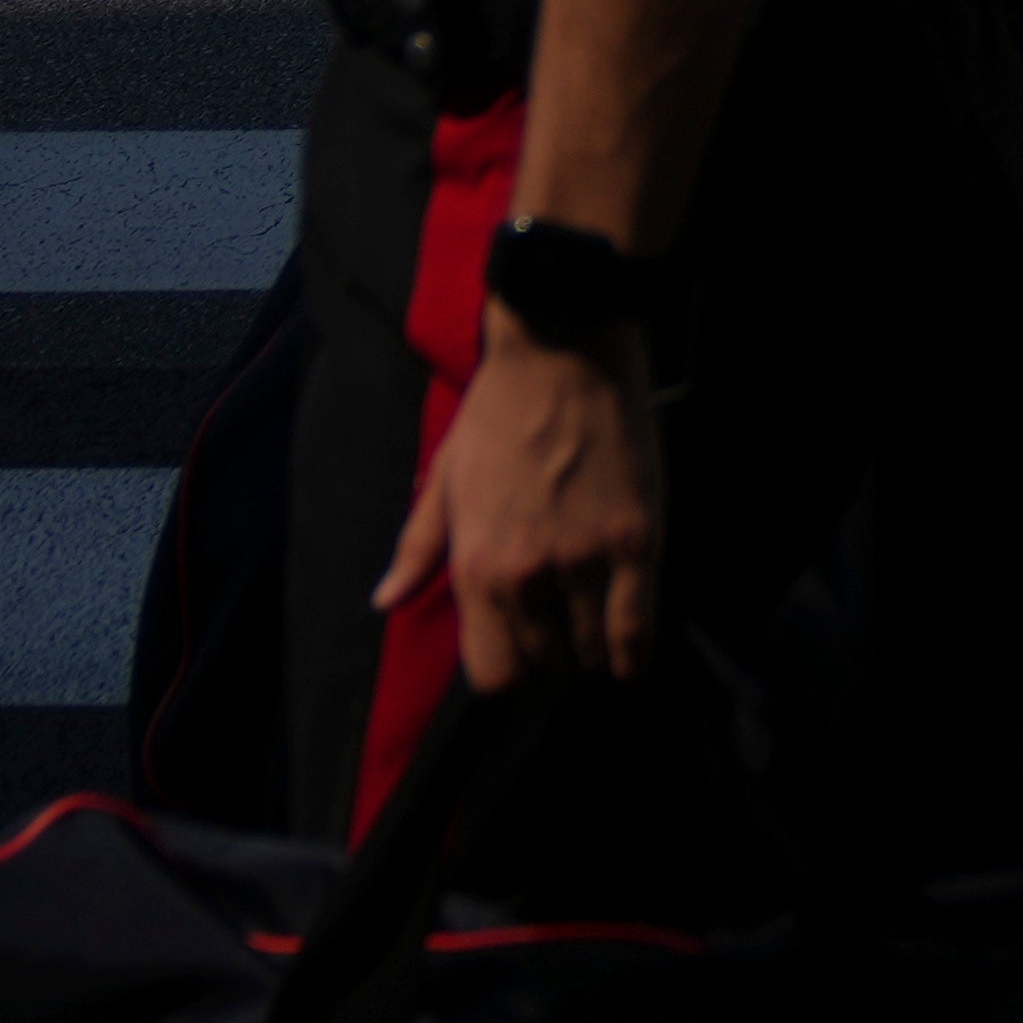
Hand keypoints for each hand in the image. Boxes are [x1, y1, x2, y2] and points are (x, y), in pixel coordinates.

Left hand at [374, 310, 664, 690]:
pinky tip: (633, 657)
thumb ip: (418, 547)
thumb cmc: (497, 409)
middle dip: (555, 661)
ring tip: (598, 632)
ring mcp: (582, 561)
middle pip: (545, 665)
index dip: (511, 675)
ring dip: (595, 653)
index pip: (492, 672)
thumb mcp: (445, 476)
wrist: (561, 347)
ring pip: (593, 652)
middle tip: (567, 638)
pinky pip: (637, 627)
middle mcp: (524, 575)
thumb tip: (385, 602)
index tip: (526, 658)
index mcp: (474, 565)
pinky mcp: (633, 542)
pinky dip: (635, 653)